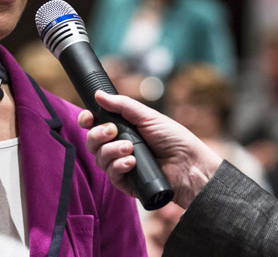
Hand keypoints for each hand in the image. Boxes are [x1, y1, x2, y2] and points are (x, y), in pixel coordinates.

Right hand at [78, 90, 222, 207]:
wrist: (190, 165)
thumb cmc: (174, 139)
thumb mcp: (148, 117)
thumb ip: (122, 105)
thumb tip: (98, 95)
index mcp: (122, 129)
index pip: (95, 125)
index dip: (87, 121)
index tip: (88, 118)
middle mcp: (118, 147)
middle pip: (92, 142)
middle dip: (98, 135)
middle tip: (113, 131)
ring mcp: (121, 165)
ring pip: (99, 158)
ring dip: (112, 150)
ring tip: (130, 148)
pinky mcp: (126, 182)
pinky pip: (111, 174)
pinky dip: (119, 166)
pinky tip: (132, 162)